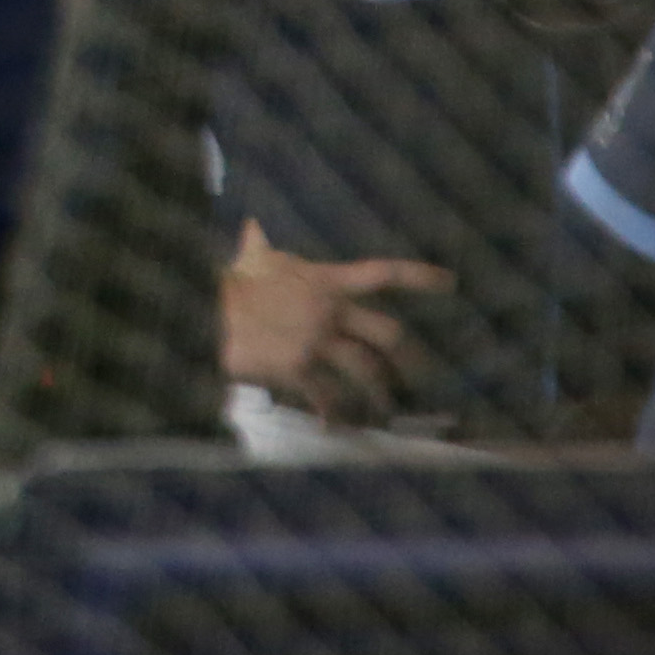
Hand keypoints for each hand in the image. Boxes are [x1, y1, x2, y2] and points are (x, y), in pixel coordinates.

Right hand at [221, 221, 452, 422]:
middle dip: (409, 357)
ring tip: (387, 410)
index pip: (382, 274)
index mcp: (325, 281)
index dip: (419, 277)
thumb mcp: (250, 257)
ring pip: (367, 372)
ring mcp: (316, 342)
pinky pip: (326, 398)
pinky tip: (334, 427)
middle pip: (388, 334)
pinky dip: (333, 415)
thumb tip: (251, 228)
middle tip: (421, 372)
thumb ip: (259, 245)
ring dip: (381, 394)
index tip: (449, 283)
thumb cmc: (230, 280)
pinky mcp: (298, 369)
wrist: (204, 308)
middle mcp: (329, 312)